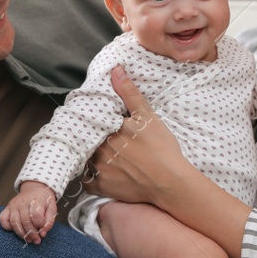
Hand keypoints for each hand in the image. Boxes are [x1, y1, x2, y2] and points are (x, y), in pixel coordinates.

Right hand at [0, 181, 57, 242]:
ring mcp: (13, 205)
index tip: (42, 230)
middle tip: (36, 240)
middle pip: (25, 221)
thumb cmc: (44, 200)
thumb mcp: (52, 208)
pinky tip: (16, 230)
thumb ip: (49, 221)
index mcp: (36, 200)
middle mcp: (23, 202)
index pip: (35, 215)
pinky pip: (3, 219)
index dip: (39, 225)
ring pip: (14, 223)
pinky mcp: (7, 208)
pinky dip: (7, 227)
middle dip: (32, 234)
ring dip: (22, 234)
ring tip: (29, 239)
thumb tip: (42, 234)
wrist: (34, 188)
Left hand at [82, 66, 188, 205]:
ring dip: (91, 155)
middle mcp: (99, 148)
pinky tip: (103, 171)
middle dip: (94, 137)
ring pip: (86, 158)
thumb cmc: (161, 148)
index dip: (96, 120)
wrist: (169, 182)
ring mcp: (99, 169)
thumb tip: (115, 71)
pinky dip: (92, 176)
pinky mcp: (102, 186)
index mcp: (108, 129)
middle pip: (89, 139)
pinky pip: (88, 180)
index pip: (93, 120)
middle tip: (105, 138)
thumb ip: (129, 93)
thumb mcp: (147, 116)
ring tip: (104, 154)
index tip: (101, 122)